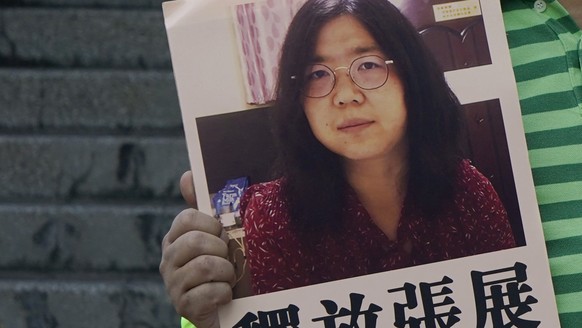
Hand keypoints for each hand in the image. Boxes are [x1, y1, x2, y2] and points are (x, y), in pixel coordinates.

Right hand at [160, 171, 235, 327]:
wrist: (222, 309)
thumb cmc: (219, 266)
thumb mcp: (214, 236)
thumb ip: (203, 206)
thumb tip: (188, 174)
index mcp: (174, 239)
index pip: (187, 218)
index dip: (210, 224)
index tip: (220, 234)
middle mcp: (168, 260)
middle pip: (196, 241)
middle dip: (221, 249)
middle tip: (227, 259)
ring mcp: (173, 285)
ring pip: (206, 266)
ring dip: (227, 272)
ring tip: (228, 278)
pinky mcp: (184, 307)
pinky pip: (211, 292)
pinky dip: (225, 293)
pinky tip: (224, 295)